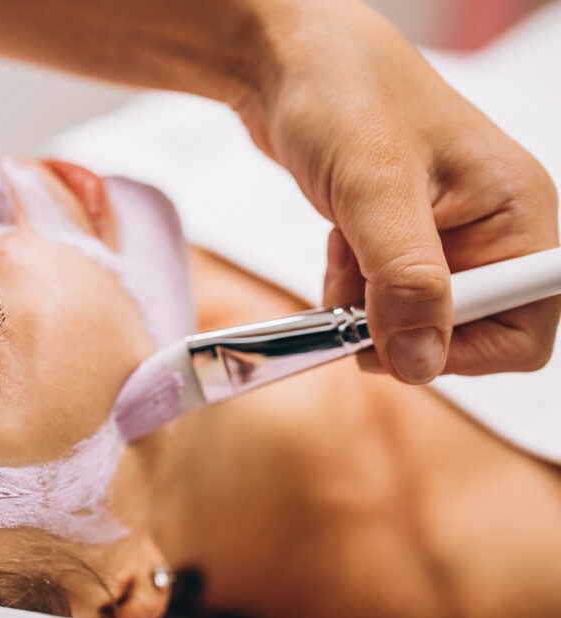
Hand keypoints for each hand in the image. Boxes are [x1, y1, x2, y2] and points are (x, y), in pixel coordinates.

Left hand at [234, 1, 559, 382]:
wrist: (288, 60)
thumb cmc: (345, 95)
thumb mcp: (376, 190)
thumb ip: (404, 281)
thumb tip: (421, 362)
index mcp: (518, 216)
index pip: (523, 331)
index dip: (459, 351)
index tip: (391, 338)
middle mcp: (493, 232)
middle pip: (462, 334)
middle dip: (400, 325)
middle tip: (353, 295)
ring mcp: (446, 237)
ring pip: (412, 320)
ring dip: (365, 304)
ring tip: (345, 248)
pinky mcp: (402, 238)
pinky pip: (381, 297)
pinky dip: (351, 287)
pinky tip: (339, 242)